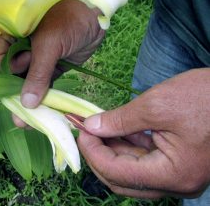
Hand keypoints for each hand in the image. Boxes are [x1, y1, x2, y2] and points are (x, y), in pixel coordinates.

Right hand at [0, 0, 104, 108]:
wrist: (96, 19)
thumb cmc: (68, 21)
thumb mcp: (49, 44)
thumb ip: (37, 73)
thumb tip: (26, 103)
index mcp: (15, 35)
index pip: (0, 57)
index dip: (1, 75)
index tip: (5, 91)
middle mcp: (23, 49)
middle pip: (14, 74)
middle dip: (14, 94)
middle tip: (17, 115)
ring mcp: (39, 60)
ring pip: (30, 82)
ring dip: (29, 101)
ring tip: (26, 121)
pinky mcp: (54, 68)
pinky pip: (46, 84)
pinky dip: (44, 98)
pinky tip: (42, 112)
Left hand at [78, 68, 209, 198]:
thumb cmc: (207, 97)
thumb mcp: (157, 105)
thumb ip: (120, 120)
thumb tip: (92, 127)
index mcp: (173, 175)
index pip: (117, 173)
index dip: (93, 153)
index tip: (81, 131)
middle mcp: (176, 183)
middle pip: (122, 178)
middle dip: (99, 154)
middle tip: (86, 131)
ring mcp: (178, 175)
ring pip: (131, 170)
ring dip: (111, 150)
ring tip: (97, 128)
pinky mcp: (178, 163)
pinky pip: (145, 161)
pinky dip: (127, 146)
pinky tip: (115, 130)